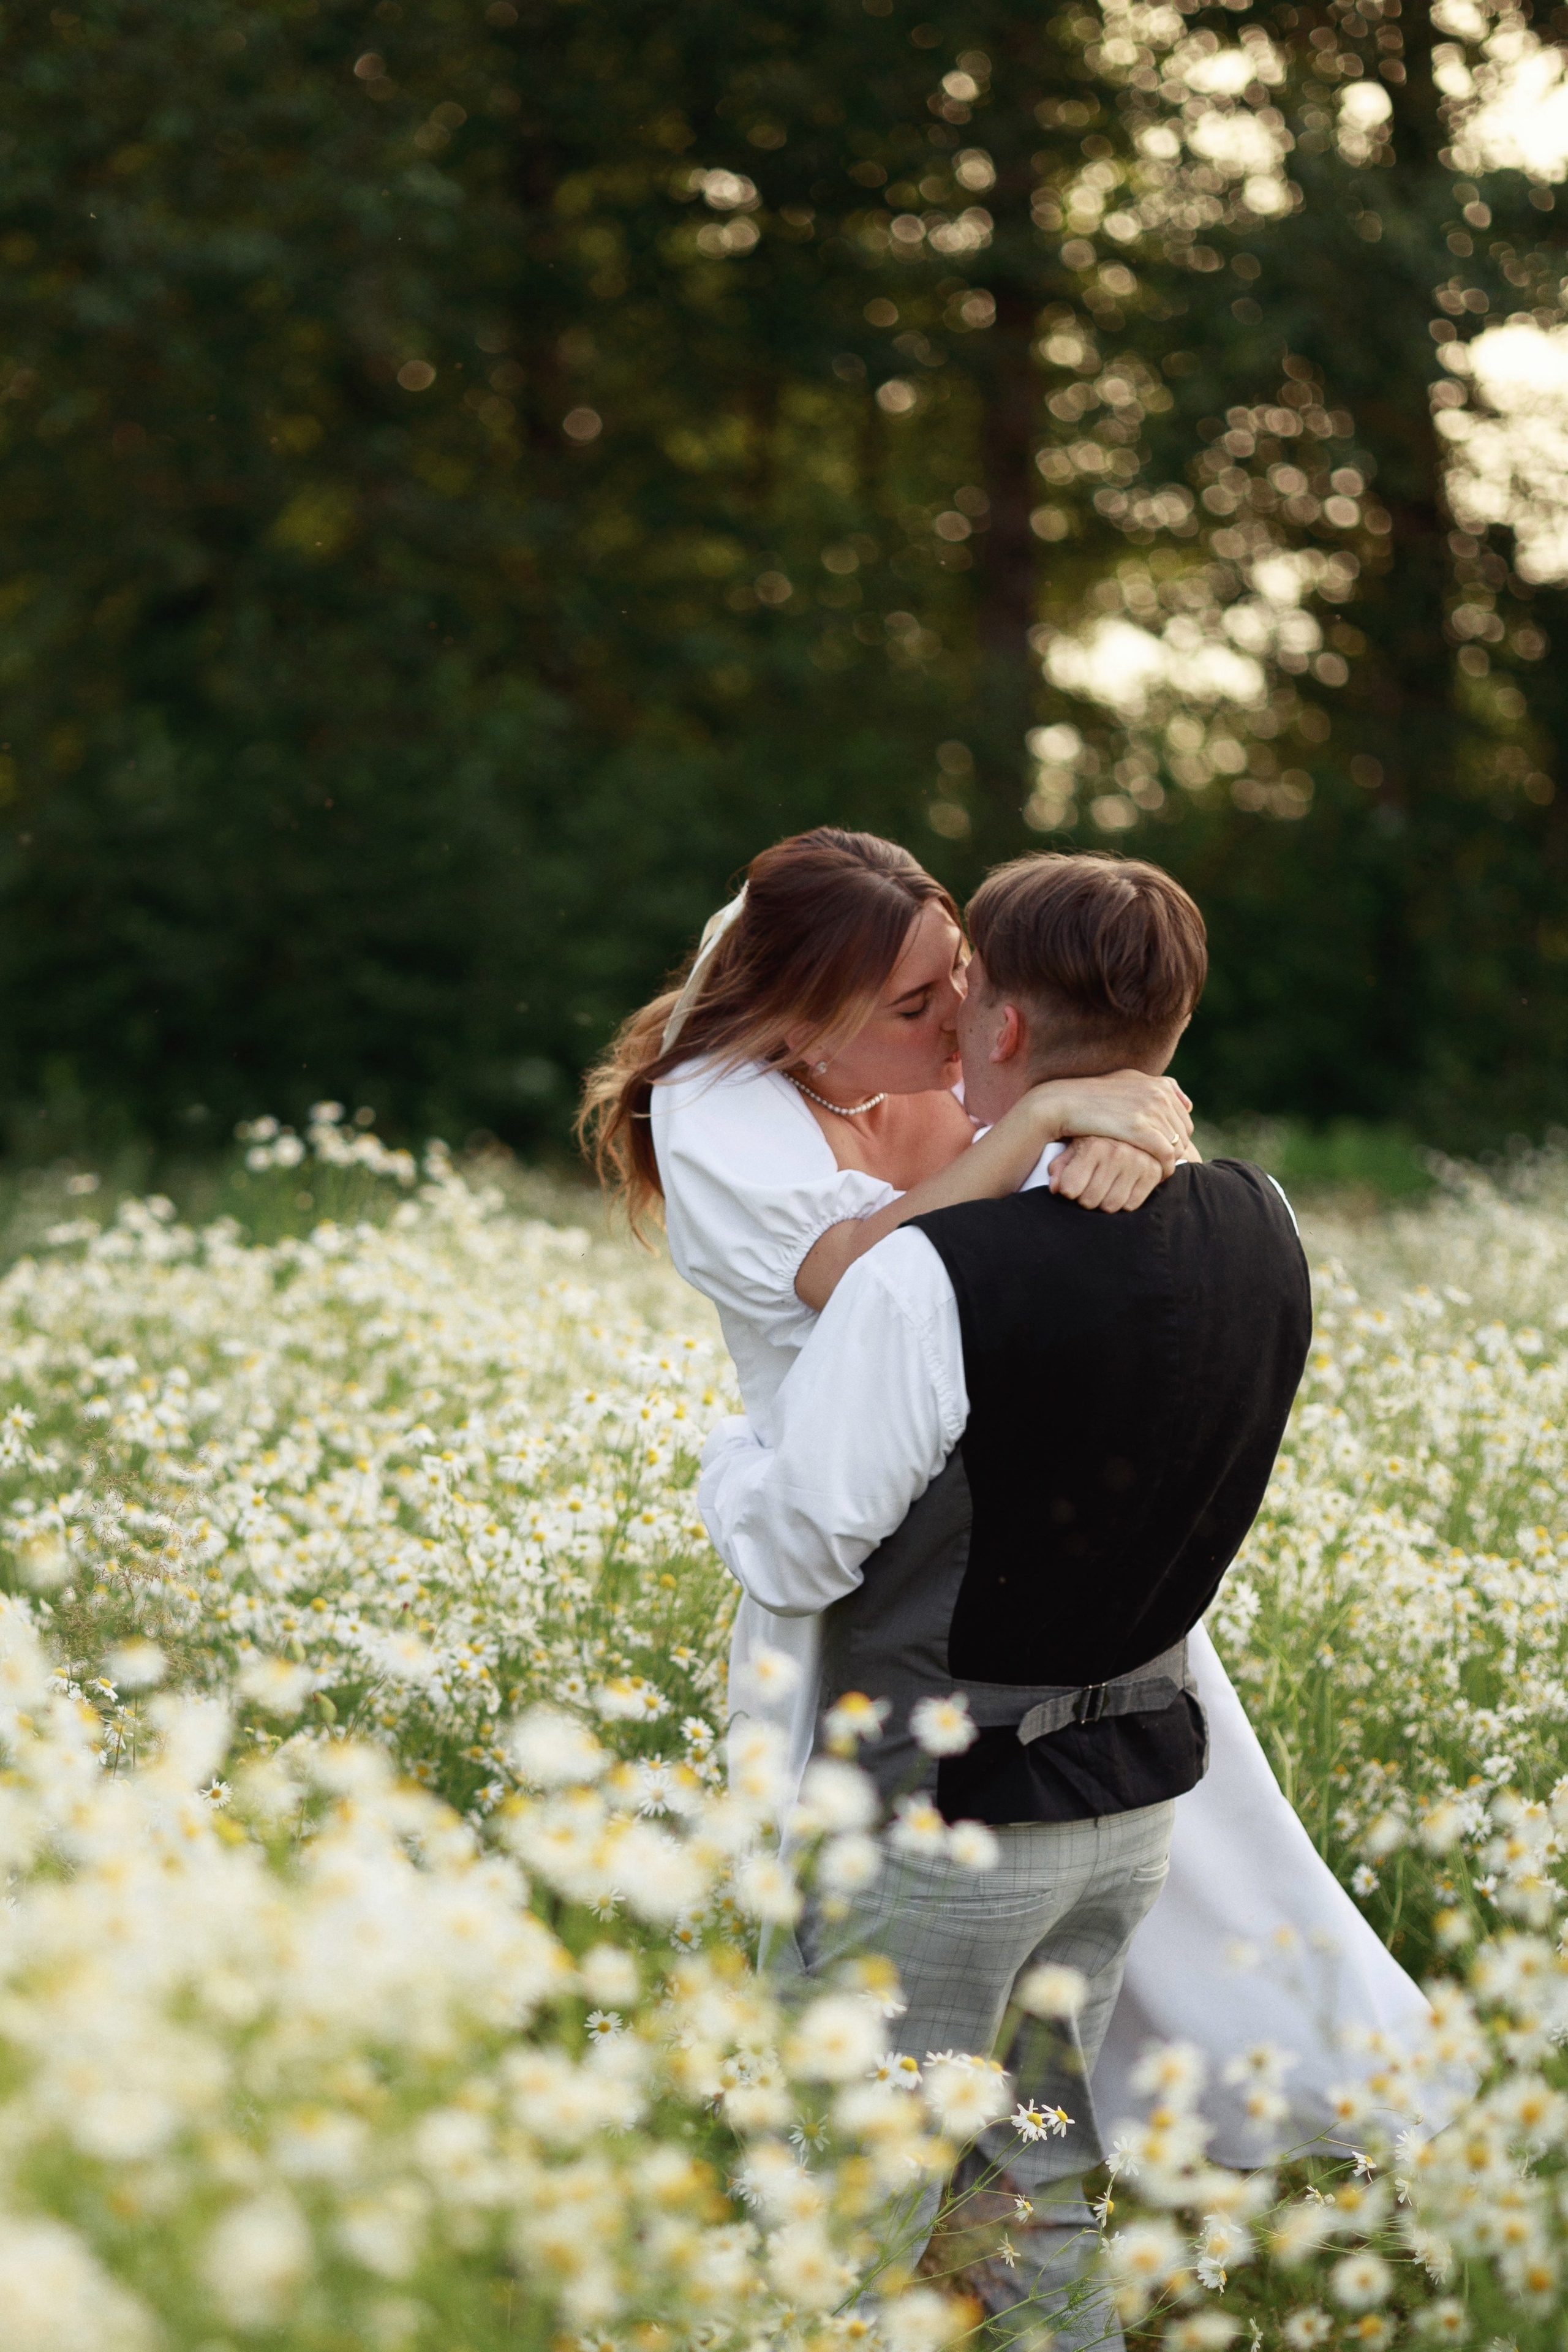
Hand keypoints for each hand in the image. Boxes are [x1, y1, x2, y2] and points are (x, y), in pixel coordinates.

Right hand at [1029, 1069, 1193, 1177]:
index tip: (1163, 1152)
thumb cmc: (1093, 1096)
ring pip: (1177, 1146)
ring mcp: (1150, 1111)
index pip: (1185, 1119)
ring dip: (1169, 1162)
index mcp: (1159, 1085)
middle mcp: (1159, 1095)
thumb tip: (1189, 1104)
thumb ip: (1159, 1088)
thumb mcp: (1127, 1081)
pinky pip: (1166, 1155)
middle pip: (1184, 1133)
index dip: (1176, 1138)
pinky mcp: (1140, 1129)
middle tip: (1160, 1165)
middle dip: (1175, 1151)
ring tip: (1156, 1172)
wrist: (1064, 1103)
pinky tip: (1155, 1177)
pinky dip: (1165, 1168)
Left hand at [1049, 1136, 1165, 1212]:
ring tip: (1104, 1187)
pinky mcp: (1154, 1171)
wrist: (1131, 1119)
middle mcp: (1117, 1153)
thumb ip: (1061, 1165)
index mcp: (1093, 1145)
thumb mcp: (1074, 1145)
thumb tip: (1054, 1188)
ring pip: (1111, 1205)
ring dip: (1104, 1202)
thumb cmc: (1095, 1135)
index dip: (1068, 1191)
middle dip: (1085, 1198)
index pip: (1070, 1190)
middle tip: (1088, 1188)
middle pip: (1089, 1201)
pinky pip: (1131, 1204)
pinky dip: (1124, 1201)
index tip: (1070, 1185)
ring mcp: (1138, 1162)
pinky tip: (1122, 1186)